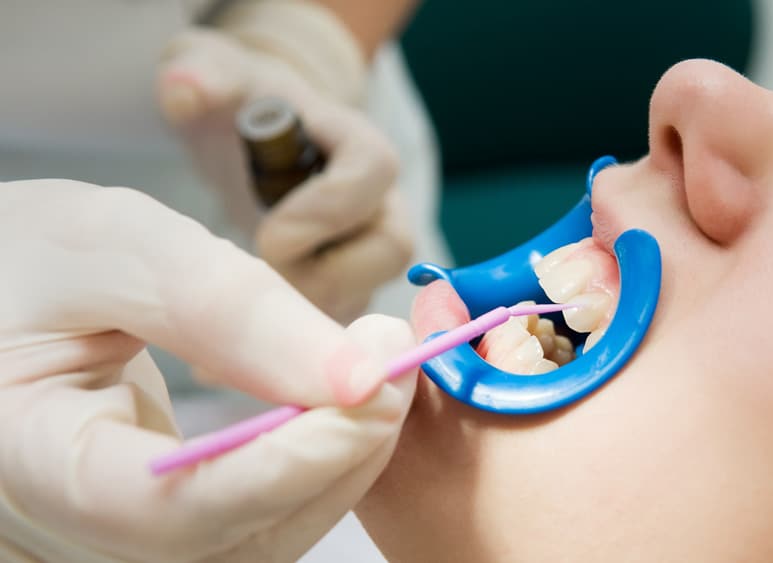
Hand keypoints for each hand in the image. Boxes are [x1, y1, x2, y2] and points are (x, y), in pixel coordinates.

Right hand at [0, 179, 416, 561]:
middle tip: (395, 366)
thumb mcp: (113, 248)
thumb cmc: (26, 258)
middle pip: (229, 541)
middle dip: (333, 459)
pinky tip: (340, 406)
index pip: (167, 510)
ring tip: (377, 374)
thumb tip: (358, 375)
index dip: (287, 464)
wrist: (2, 287)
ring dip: (336, 464)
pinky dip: (311, 468)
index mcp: (21, 462)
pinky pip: (250, 524)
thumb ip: (226, 309)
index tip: (375, 393)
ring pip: (255, 542)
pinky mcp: (152, 527)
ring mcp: (110, 540)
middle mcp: (66, 532)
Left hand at [157, 0, 412, 322]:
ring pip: (367, 299)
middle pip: (388, 251)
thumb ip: (203, 75)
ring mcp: (369, 251)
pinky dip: (286, 352)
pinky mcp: (347, 289)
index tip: (266, 232)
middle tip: (256, 275)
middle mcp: (382, 203)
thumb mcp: (219, 75)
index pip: (373, 176)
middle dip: (319, 275)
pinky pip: (337, 331)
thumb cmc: (244, 103)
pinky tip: (220, 364)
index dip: (323, 212)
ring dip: (306, 319)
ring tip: (235, 321)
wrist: (257, 135)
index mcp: (359, 146)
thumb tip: (184, 91)